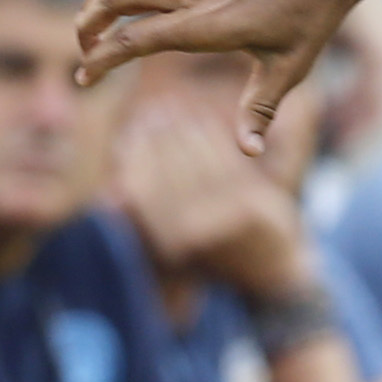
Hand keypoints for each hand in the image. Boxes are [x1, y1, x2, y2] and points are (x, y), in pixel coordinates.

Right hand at [74, 0, 377, 155]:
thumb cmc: (312, 17)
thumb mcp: (289, 70)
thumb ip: (260, 110)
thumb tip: (248, 153)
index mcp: (205, 26)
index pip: (133, 41)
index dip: (101, 59)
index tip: (86, 78)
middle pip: (116, 0)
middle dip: (87, 24)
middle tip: (85, 48)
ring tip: (91, 14)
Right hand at [108, 96, 314, 297]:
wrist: (272, 271)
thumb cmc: (213, 254)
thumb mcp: (173, 244)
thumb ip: (144, 220)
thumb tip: (109, 195)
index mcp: (164, 243)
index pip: (140, 186)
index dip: (134, 154)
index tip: (129, 129)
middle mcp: (190, 233)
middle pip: (167, 169)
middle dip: (157, 136)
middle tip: (153, 110)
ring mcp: (223, 218)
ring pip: (194, 159)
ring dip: (182, 130)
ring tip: (174, 110)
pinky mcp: (252, 204)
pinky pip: (225, 159)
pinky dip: (211, 136)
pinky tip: (201, 120)